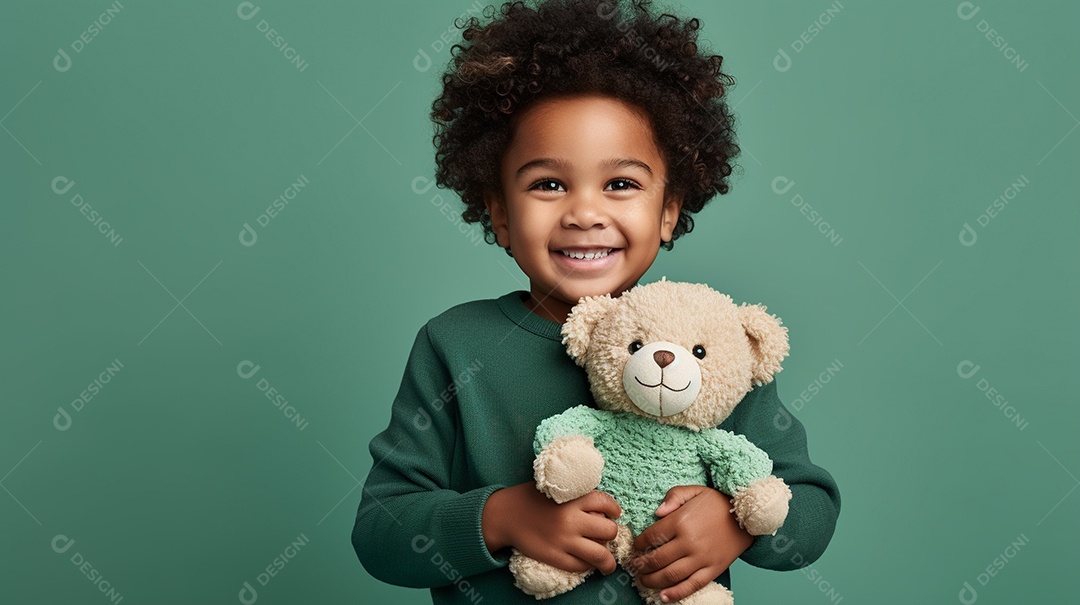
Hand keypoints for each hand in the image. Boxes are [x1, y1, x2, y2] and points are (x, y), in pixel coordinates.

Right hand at [482, 481, 621, 573]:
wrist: (504, 515)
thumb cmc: (529, 499)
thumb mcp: (554, 488)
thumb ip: (575, 495)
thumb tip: (599, 506)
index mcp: (572, 499)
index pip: (605, 502)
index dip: (614, 509)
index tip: (615, 514)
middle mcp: (571, 520)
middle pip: (608, 530)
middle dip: (611, 533)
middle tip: (606, 535)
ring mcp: (564, 541)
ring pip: (600, 554)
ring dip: (608, 561)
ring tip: (608, 564)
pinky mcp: (555, 557)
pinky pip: (581, 566)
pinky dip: (588, 566)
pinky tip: (587, 564)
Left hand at [629, 485, 753, 602]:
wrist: (747, 516)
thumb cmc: (718, 502)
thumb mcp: (694, 490)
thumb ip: (673, 497)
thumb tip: (657, 512)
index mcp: (681, 521)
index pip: (652, 536)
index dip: (640, 544)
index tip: (636, 547)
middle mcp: (689, 542)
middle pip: (657, 559)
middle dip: (642, 565)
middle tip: (635, 567)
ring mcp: (701, 558)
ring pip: (671, 575)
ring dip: (653, 580)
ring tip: (644, 580)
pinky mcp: (713, 569)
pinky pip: (691, 585)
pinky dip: (676, 593)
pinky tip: (664, 596)